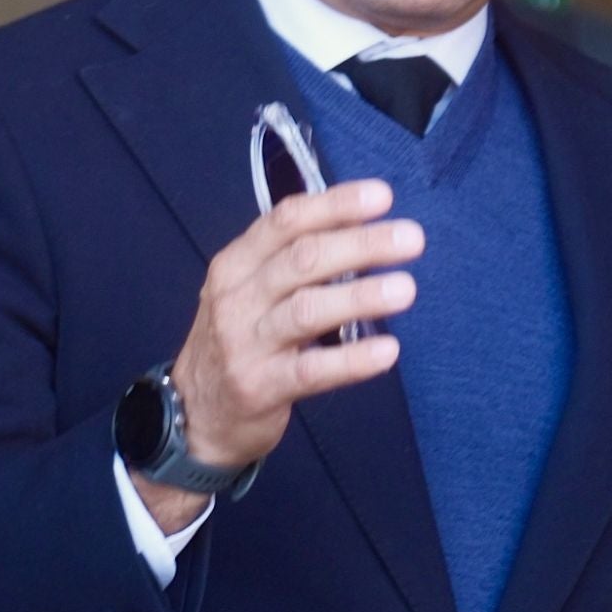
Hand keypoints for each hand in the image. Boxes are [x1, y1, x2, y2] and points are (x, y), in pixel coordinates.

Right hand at [133, 180, 419, 530]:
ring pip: (307, 310)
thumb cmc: (240, 340)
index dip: (335, 205)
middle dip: (361, 244)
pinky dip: (351, 359)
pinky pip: (311, 371)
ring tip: (406, 288)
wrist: (198, 413)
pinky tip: (387, 351)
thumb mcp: (248, 291)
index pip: (286, 221)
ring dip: (360, 296)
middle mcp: (236, 297)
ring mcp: (245, 343)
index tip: (382, 197)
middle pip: (302, 260)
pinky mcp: (260, 387)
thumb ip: (291, 260)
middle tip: (412, 238)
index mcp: (236, 264)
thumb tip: (361, 225)